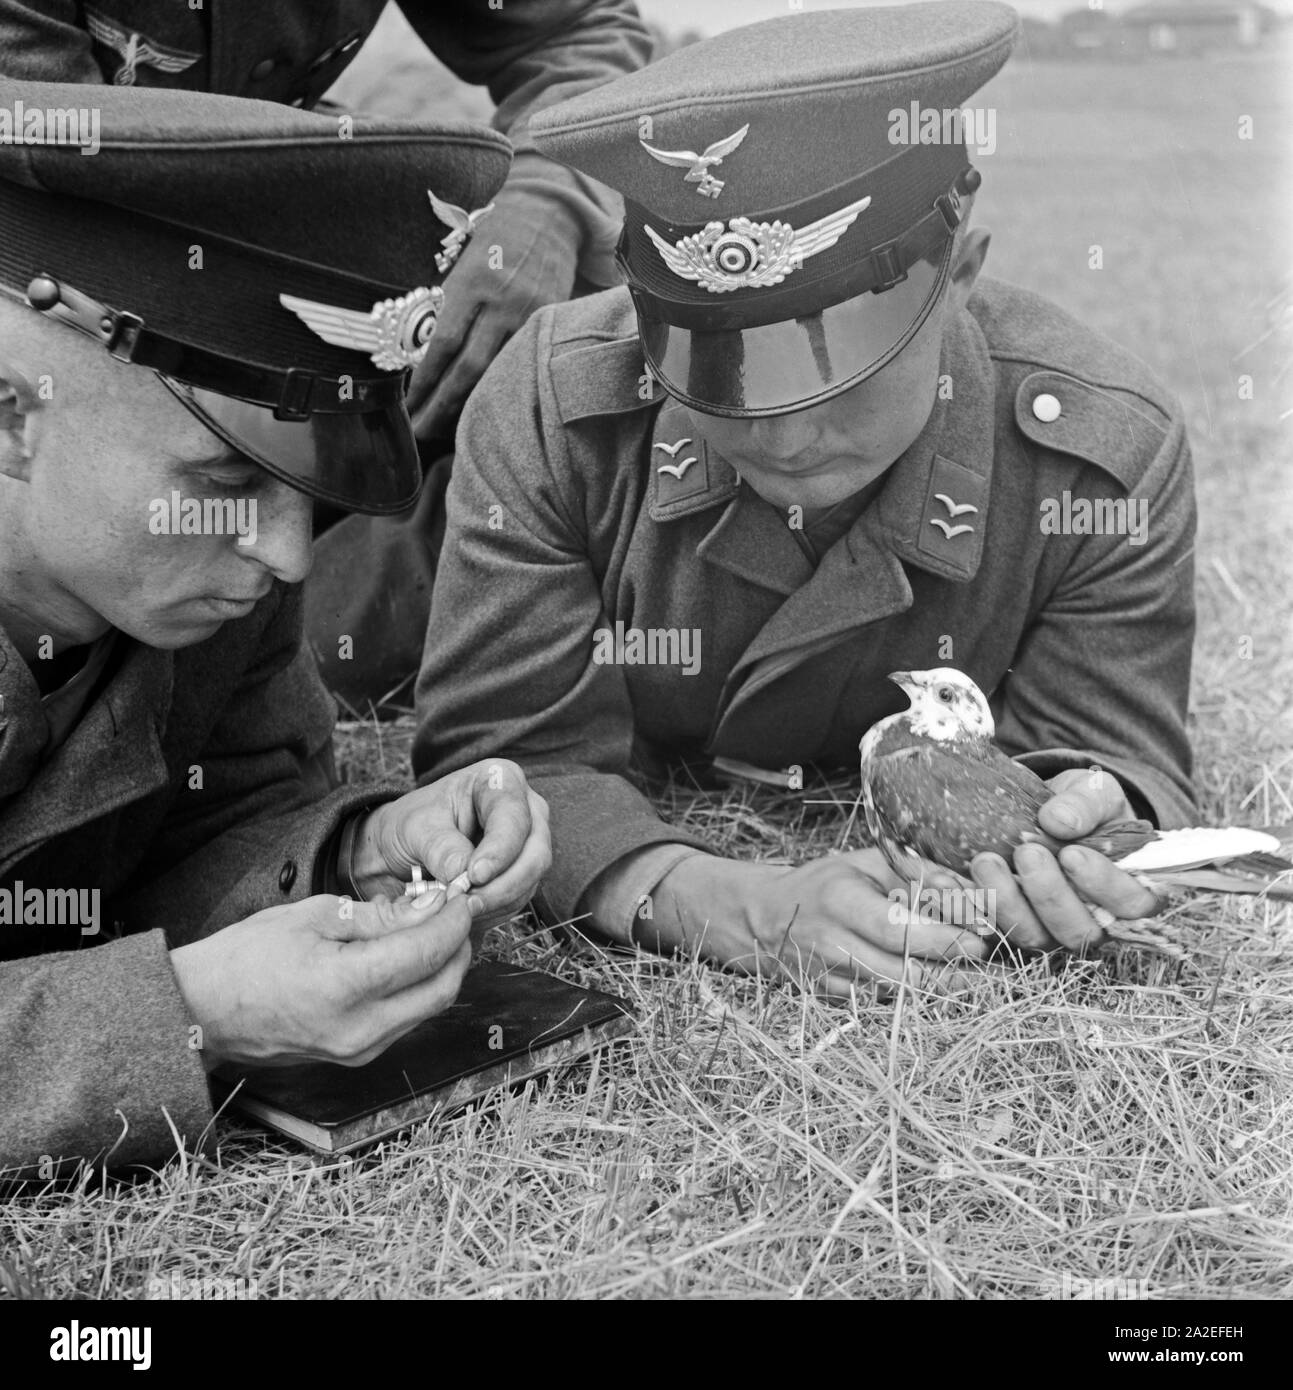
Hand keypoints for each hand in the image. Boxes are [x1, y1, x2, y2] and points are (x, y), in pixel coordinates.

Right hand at [171, 888, 470, 1069]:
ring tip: (431, 930)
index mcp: (346, 987)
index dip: (453, 921)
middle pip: (442, 988)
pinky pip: (406, 1019)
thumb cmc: (247, 956)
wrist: (202, 1011)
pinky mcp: (355, 1057)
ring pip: (429, 1006)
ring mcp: (359, 1050)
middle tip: (455, 912)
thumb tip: (430, 906)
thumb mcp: (315, 916)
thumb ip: (380, 916)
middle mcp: (361, 1029)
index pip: (427, 953)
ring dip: (443, 967)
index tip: (461, 896)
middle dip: (459, 946)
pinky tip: (408, 958)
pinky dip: (419, 987)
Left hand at [349, 759, 550, 924]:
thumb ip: (440, 847)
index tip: (474, 876)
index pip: (514, 819)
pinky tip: (466, 914)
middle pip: (535, 853)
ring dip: (497, 903)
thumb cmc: (411, 825)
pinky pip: (519, 898)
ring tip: (459, 910)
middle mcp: (525, 809)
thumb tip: (463, 875)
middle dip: (503, 886)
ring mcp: (528, 843)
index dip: (499, 851)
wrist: (404, 847)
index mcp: (500, 781)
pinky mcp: (522, 873)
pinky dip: (494, 912)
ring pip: (530, 881)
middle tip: (468, 904)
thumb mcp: (415, 828)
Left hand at [406, 187, 579, 444]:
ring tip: (447, 431)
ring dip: (470, 406)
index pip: (443, 345)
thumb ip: (449, 306)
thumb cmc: (495, 238)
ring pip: (497, 373)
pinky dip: (502, 388)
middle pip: (468, 369)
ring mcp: (529, 315)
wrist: (547, 215)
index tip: (408, 405)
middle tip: (421, 432)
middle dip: (441, 405)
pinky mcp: (550, 322)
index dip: (424, 380)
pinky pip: (522, 364)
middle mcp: (501, 302)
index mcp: (471, 283)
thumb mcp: (463, 264)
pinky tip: (487, 408)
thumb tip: (426, 356)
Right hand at [648, 848, 993, 995]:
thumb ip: (917, 874)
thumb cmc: (825, 883)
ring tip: (977, 981)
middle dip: (954, 976)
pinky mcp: (831, 1001)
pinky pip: (881, 1005)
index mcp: (840, 901)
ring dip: (941, 992)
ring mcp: (828, 979)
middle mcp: (831, 945)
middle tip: (991, 969)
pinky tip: (939, 988)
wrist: (762, 918)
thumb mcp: (866, 862)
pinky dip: (913, 999)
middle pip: (903, 975)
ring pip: (896, 997)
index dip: (942, 941)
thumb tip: (972, 893)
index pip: (897, 930)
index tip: (980, 941)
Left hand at [969, 767, 1161, 953]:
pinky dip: (966, 908)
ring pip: (1032, 937)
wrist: (1045, 812)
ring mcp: (1049, 929)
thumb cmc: (1084, 806)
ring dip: (1006, 903)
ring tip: (985, 861)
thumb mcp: (1094, 792)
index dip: (1104, 885)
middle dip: (1049, 895)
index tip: (1073, 853)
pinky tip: (946, 881)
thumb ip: (1086, 804)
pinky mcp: (1008, 927)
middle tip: (1027, 854)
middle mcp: (1093, 921)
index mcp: (1129, 892)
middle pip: (1079, 931)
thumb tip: (1060, 821)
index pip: (1132, 904)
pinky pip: (987, 929)